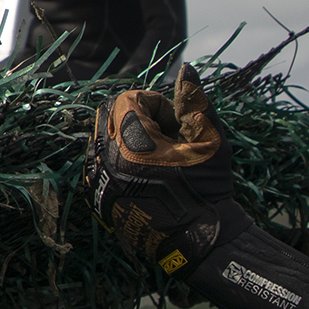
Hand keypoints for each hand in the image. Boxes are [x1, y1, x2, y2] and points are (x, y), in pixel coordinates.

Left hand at [87, 66, 236, 280]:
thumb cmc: (209, 187)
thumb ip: (194, 100)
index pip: (127, 99)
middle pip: (109, 117)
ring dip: (126, 140)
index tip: (174, 125)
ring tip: (157, 158)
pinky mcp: (102, 200)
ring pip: (102, 141)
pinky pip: (100, 166)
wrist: (201, 240)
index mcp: (132, 143)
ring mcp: (101, 183)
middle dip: (136, 119)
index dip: (155, 105)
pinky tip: (146, 176)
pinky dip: (119, 162)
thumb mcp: (208, 139)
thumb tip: (186, 68)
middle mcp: (108, 161)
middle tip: (166, 139)